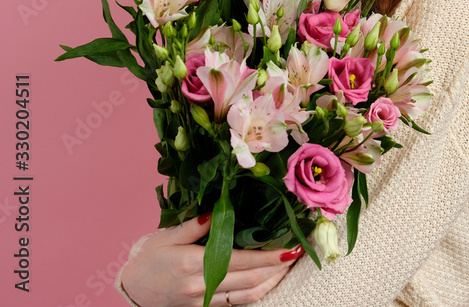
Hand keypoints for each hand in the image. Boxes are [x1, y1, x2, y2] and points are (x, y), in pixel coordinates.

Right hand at [120, 213, 301, 306]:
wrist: (132, 290)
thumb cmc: (149, 259)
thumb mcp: (166, 237)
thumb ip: (193, 225)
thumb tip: (219, 210)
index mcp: (192, 263)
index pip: (241, 260)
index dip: (269, 256)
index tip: (291, 246)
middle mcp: (201, 284)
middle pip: (251, 279)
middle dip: (279, 267)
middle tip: (298, 252)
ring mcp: (204, 300)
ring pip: (249, 294)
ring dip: (273, 281)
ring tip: (290, 264)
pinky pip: (238, 303)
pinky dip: (259, 292)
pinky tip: (270, 279)